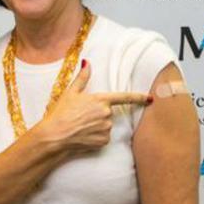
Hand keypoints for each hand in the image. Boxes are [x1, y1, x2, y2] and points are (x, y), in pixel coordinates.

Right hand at [35, 61, 150, 154]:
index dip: (138, 97)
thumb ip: (82, 78)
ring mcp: (106, 128)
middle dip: (98, 114)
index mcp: (100, 100)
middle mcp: (106, 114)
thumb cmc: (60, 114)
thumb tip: (87, 62)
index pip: (124, 97)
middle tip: (80, 117)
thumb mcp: (70, 93)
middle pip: (108, 113)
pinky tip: (82, 136)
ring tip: (80, 128)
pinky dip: (94, 137)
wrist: (54, 136)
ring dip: (96, 126)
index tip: (150, 98)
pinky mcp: (103, 141)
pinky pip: (102, 138)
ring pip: (105, 126)